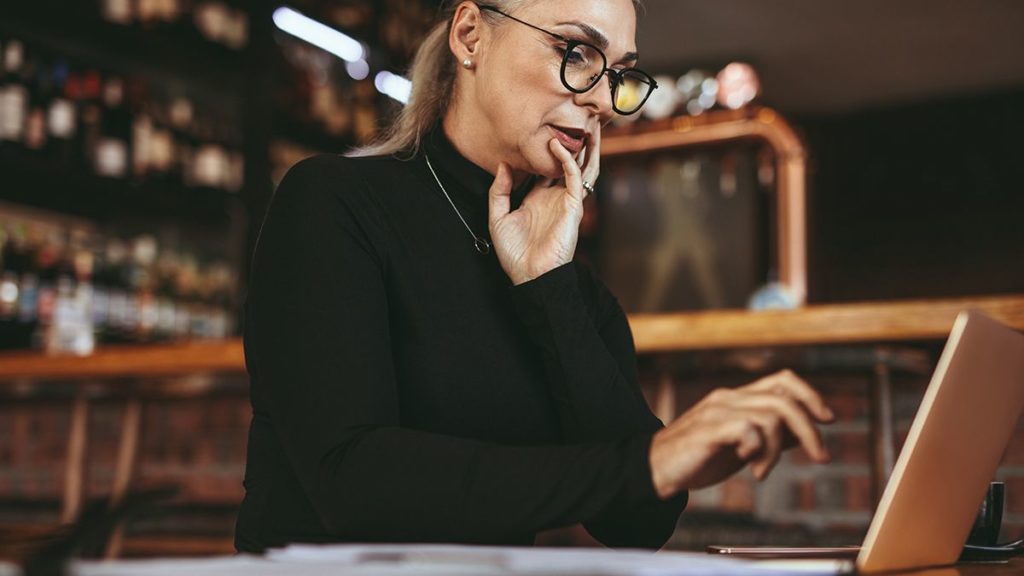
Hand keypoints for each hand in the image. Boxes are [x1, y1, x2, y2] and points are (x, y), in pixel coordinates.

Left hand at [488, 128, 600, 284]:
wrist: (529, 276)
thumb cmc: (514, 254)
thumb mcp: (498, 218)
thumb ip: (499, 191)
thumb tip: (503, 164)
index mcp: (537, 199)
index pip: (543, 169)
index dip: (541, 151)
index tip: (531, 131)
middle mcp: (553, 197)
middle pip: (565, 164)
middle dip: (569, 143)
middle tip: (565, 120)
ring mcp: (565, 200)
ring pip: (578, 166)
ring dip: (579, 146)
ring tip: (578, 123)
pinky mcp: (573, 206)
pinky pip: (574, 177)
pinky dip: (567, 159)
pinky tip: (557, 145)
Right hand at [649, 369, 834, 498]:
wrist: (654, 469)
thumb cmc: (698, 459)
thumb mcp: (741, 446)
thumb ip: (768, 436)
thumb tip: (804, 434)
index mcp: (737, 398)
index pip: (783, 380)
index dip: (811, 395)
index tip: (829, 418)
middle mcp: (729, 397)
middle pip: (784, 398)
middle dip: (810, 430)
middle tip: (821, 458)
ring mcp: (718, 410)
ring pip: (771, 416)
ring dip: (778, 450)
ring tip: (764, 471)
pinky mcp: (709, 428)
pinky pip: (749, 430)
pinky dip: (759, 451)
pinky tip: (749, 467)